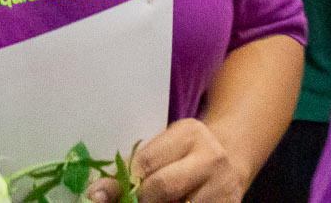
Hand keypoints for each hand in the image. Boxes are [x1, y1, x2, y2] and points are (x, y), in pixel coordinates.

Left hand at [86, 120, 244, 202]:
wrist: (234, 155)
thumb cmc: (188, 154)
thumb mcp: (167, 148)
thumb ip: (138, 166)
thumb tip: (98, 192)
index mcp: (188, 134)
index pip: (146, 161)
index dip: (119, 183)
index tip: (96, 196)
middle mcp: (209, 157)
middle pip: (162, 187)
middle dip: (138, 201)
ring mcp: (223, 186)